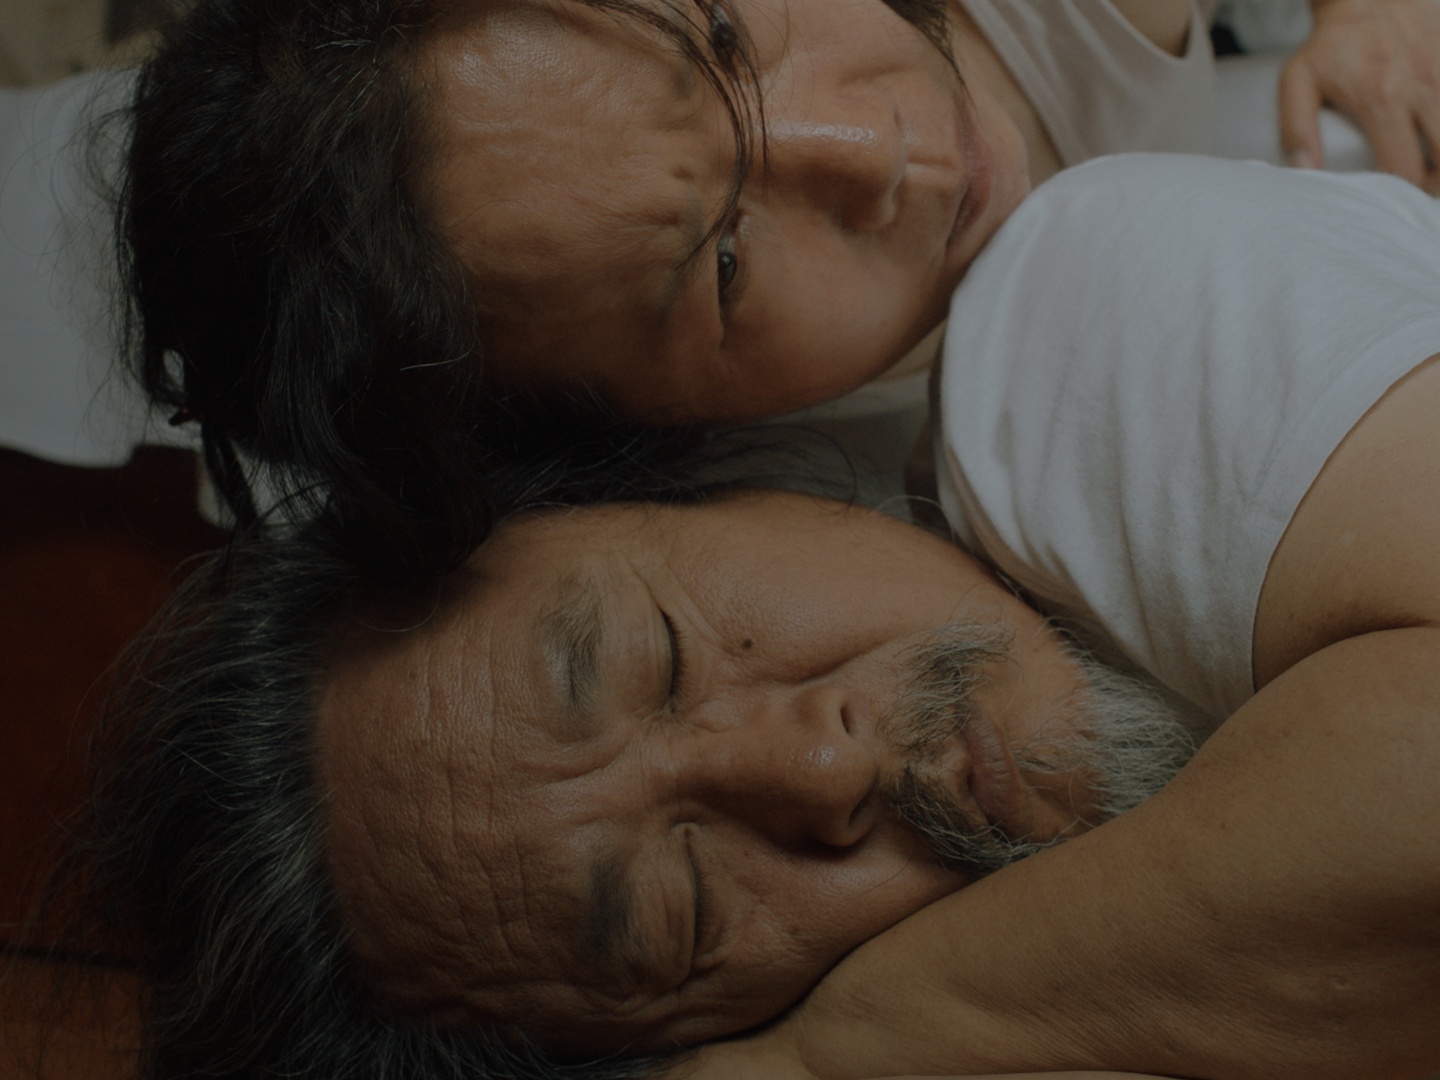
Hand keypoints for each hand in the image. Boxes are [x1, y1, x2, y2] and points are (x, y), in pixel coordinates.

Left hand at [1280, 0, 1439, 191]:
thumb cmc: (1332, 41)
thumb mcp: (1299, 81)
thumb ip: (1296, 129)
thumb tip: (1304, 173)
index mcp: (1382, 99)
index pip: (1404, 168)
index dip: (1402, 194)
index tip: (1393, 202)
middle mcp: (1423, 87)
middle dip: (1436, 185)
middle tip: (1421, 192)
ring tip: (1433, 171)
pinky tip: (1437, 139)